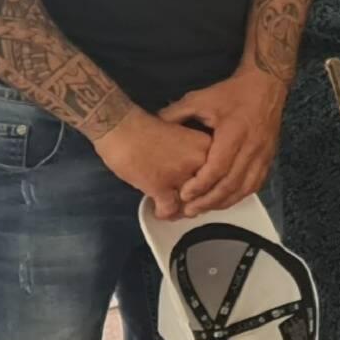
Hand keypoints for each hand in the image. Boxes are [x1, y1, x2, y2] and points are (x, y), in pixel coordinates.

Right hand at [94, 110, 216, 219]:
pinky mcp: (160, 186)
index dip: (210, 185)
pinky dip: (164, 213)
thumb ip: (192, 155)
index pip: (218, 173)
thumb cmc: (147, 128)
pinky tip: (158, 210)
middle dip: (197, 200)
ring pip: (189, 203)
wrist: (121, 126)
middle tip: (189, 203)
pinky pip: (170, 209)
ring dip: (181, 210)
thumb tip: (196, 176)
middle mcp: (198, 160)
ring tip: (175, 210)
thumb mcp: (181, 136)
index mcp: (206, 145)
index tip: (203, 191)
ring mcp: (180, 174)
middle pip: (206, 190)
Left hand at [161, 68, 288, 215]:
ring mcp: (263, 153)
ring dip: (224, 202)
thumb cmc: (233, 92)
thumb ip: (177, 113)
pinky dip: (240, 195)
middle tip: (189, 210)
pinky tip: (227, 200)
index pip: (218, 167)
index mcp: (234, 132)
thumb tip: (154, 125)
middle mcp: (251, 146)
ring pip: (245, 187)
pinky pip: (256, 183)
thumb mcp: (201, 98)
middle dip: (209, 200)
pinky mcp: (269, 156)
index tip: (184, 194)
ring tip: (205, 209)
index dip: (201, 184)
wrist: (266, 84)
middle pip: (230, 183)